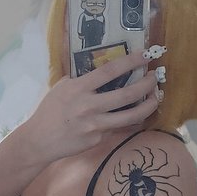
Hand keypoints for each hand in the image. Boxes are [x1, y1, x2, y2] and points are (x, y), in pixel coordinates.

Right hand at [23, 49, 159, 162]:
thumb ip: (81, 79)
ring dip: (148, 105)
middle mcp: (90, 106)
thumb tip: (102, 70)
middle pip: (127, 94)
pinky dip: (131, 120)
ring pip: (131, 115)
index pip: (110, 71)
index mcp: (79, 88)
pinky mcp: (99, 138)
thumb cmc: (50, 111)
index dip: (130, 61)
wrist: (40, 140)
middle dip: (147, 84)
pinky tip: (138, 114)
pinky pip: (120, 128)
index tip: (145, 55)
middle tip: (156, 77)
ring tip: (156, 97)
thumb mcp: (62, 88)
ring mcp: (96, 124)